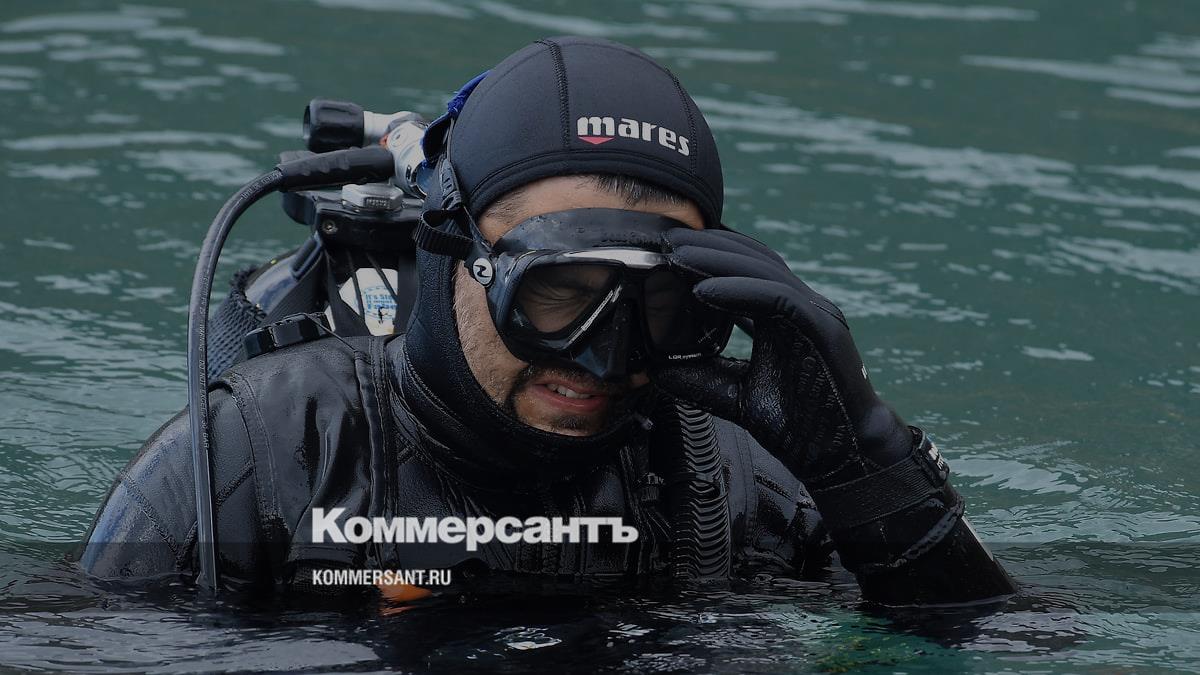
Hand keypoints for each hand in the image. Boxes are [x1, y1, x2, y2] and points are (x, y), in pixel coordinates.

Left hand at [654, 229, 1017, 601]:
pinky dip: (738, 292)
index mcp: (785, 317)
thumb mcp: (737, 398)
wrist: (846, 457)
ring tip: (676, 256)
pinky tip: (702, 291)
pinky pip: (776, 300)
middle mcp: (803, 307)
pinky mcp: (823, 330)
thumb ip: (702, 379)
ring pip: (764, 271)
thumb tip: (656, 372)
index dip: (710, 255)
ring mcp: (816, 314)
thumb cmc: (802, 427)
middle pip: (754, 259)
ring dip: (717, 260)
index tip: (666, 250)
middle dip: (708, 245)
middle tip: (665, 239)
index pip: (747, 270)